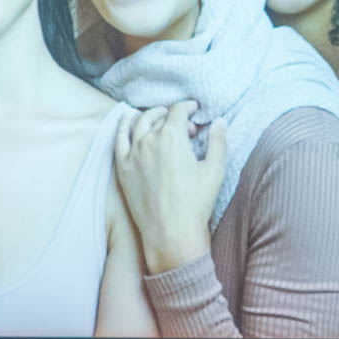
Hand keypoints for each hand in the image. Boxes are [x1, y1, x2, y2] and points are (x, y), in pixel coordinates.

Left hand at [115, 101, 226, 273]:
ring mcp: (132, 154)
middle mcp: (149, 140)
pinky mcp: (122, 167)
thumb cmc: (196, 202)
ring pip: (137, 123)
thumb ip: (218, 141)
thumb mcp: (215, 168)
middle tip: (184, 125)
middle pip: (158, 116)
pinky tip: (129, 121)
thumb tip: (219, 121)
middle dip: (172, 115)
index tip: (195, 110)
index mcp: (172, 137)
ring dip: (150, 116)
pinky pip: (118, 139)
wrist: (171, 230)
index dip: (188, 108)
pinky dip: (124, 126)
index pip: (178, 111)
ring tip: (159, 118)